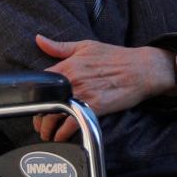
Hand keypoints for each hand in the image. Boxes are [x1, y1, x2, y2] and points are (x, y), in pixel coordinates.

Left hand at [31, 34, 176, 141]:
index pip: (39, 83)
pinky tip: (62, 137)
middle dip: (38, 118)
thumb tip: (38, 39)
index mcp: (67, 65)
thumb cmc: (115, 57)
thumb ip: (59, 46)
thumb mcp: (86, 46)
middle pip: (43, 103)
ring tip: (48, 134)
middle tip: (40, 125)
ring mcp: (82, 94)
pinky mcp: (94, 107)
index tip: (36, 104)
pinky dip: (63, 134)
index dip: (34, 96)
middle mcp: (72, 80)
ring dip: (47, 129)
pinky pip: (71, 124)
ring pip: (54, 116)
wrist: (141, 69)